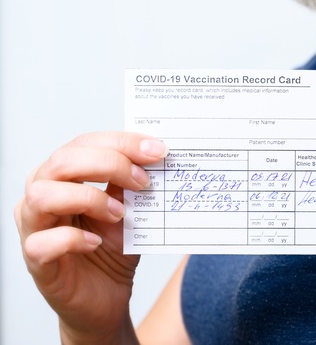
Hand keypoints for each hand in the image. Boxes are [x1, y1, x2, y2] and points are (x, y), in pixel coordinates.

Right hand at [14, 132, 167, 343]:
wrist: (107, 297)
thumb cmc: (112, 248)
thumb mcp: (129, 209)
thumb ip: (133, 183)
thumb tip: (154, 155)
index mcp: (63, 176)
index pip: (83, 143)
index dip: (121, 142)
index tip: (157, 151)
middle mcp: (41, 196)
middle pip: (62, 162)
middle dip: (109, 163)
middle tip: (143, 181)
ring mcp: (34, 228)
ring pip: (42, 195)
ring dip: (88, 198)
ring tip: (119, 214)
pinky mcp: (36, 261)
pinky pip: (42, 242)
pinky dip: (73, 239)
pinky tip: (96, 242)